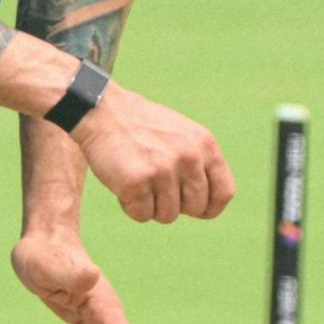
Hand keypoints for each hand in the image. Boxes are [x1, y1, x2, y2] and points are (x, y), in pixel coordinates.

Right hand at [71, 84, 233, 223]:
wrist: (99, 108)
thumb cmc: (137, 125)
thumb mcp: (179, 134)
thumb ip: (197, 162)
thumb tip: (207, 204)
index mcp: (204, 144)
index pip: (223, 193)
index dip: (209, 207)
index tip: (193, 209)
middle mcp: (188, 157)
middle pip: (194, 208)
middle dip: (174, 206)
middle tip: (153, 187)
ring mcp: (163, 169)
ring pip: (167, 215)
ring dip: (149, 205)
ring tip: (136, 179)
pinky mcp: (137, 181)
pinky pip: (141, 215)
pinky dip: (129, 205)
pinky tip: (121, 183)